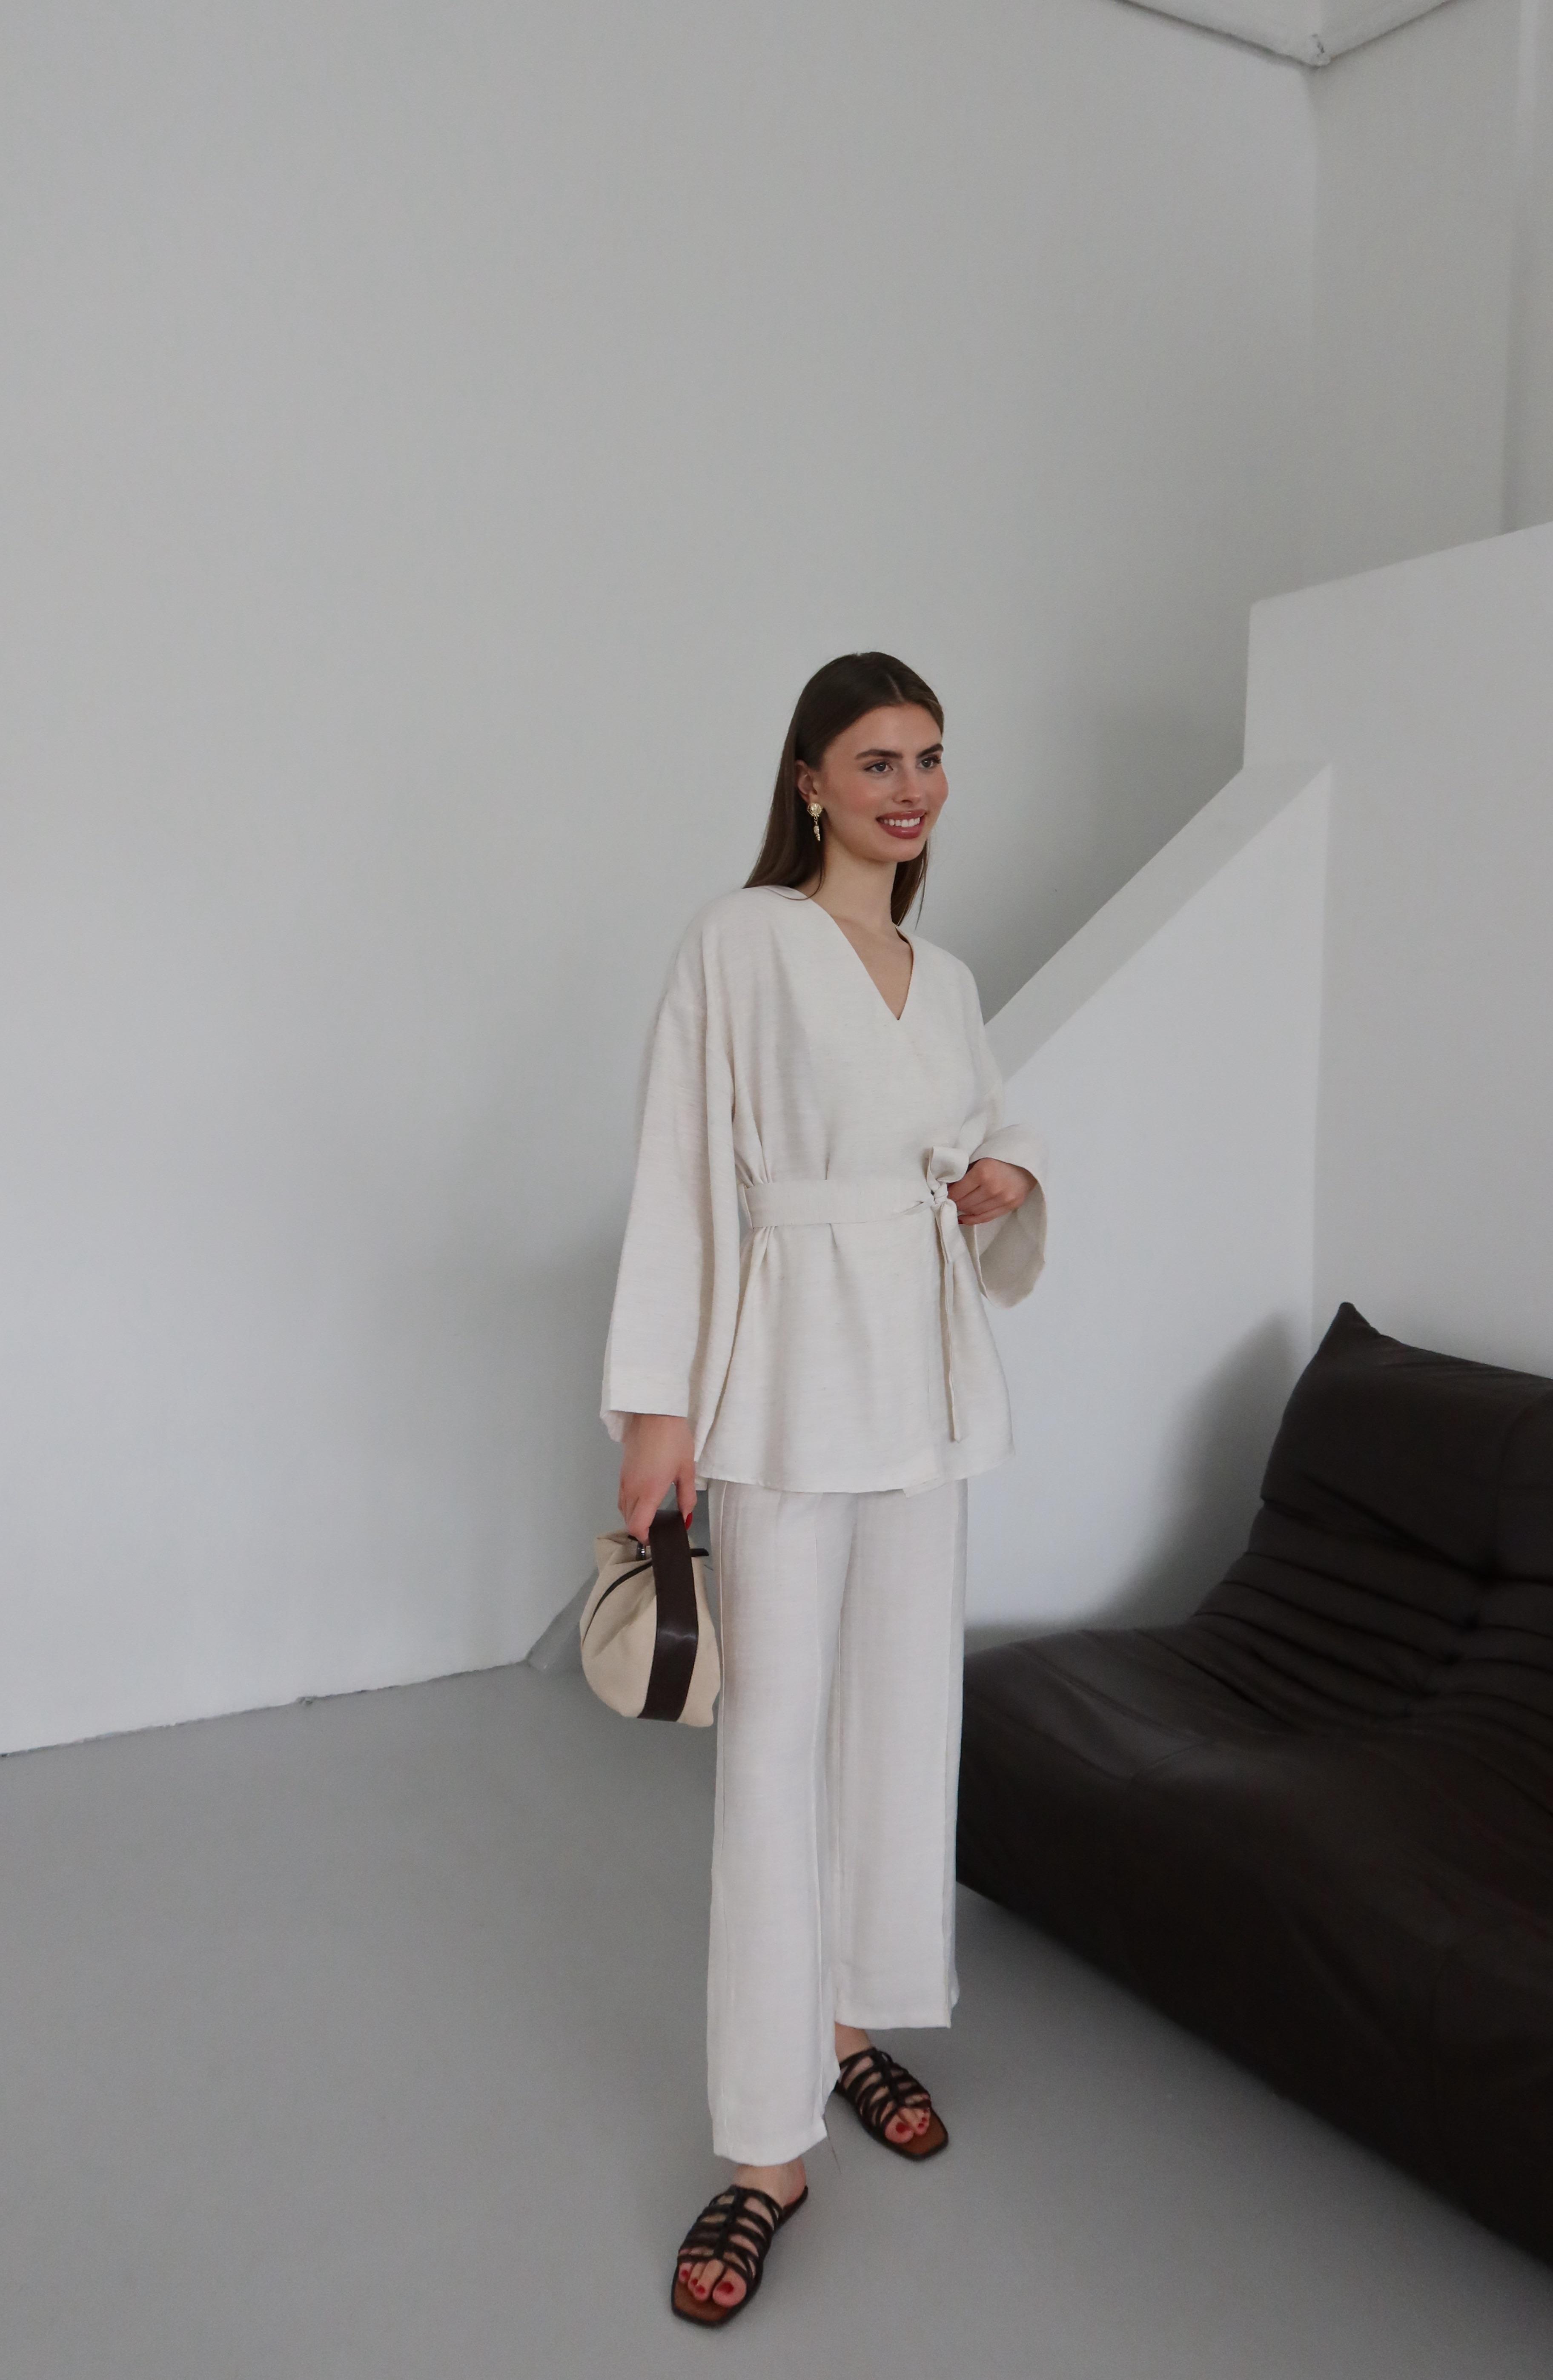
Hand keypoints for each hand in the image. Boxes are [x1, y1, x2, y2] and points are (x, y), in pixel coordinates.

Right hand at [618, 1413, 697, 1543]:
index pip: (637, 1526)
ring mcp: (625, 1479)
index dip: (646, 1538)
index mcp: (648, 1492)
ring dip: (634, 1517)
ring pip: (623, 1509)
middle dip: (641, 1529)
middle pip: (628, 1520)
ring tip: (651, 1516)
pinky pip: (622, 1496)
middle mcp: (632, 1488)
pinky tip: (644, 1499)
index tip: (657, 1538)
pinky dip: (630, 1504)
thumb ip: (686, 1497)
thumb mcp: (686, 1470)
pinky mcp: (623, 1471)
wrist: (655, 1413)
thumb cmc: (673, 1440)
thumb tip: (685, 1517)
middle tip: (658, 1529)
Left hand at [947, 1158, 1034, 1227]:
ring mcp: (1003, 1199)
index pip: (957, 1191)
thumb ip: (964, 1172)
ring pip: (974, 1211)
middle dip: (954, 1202)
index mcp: (983, 1172)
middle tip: (948, 1200)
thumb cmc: (1000, 1156)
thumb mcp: (980, 1158)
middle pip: (965, 1203)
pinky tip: (963, 1218)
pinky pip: (986, 1217)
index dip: (947, 1194)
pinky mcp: (1010, 1206)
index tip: (942, 1194)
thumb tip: (946, 1187)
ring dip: (963, 1209)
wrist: (1028, 1160)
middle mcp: (993, 1187)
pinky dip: (972, 1219)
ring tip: (957, 1205)